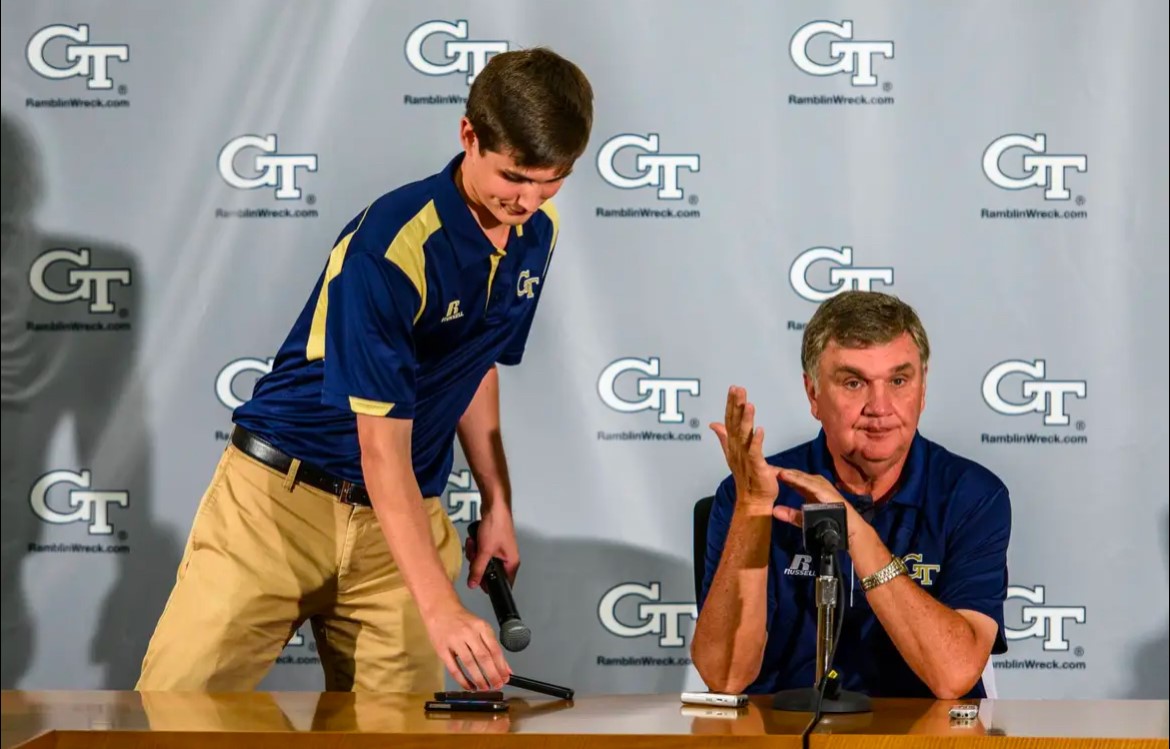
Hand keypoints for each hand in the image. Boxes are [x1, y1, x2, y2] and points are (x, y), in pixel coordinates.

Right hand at [423, 601, 511, 690]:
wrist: (440, 609)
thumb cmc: (463, 621)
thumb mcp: (481, 629)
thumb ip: (493, 648)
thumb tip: (506, 668)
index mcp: (481, 627)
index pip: (494, 649)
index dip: (501, 666)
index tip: (506, 678)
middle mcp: (469, 633)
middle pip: (483, 657)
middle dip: (492, 674)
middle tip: (497, 685)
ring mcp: (454, 641)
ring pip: (469, 663)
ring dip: (479, 678)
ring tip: (485, 688)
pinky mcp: (442, 649)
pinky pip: (453, 668)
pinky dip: (462, 680)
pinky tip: (469, 686)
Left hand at [466, 508, 519, 587]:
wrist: (494, 506)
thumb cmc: (496, 526)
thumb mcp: (484, 551)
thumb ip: (478, 569)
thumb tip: (472, 585)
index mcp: (511, 563)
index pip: (503, 583)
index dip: (489, 585)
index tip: (477, 581)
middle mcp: (507, 558)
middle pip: (489, 572)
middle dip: (477, 564)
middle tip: (475, 555)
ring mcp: (499, 550)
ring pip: (482, 561)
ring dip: (474, 553)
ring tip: (474, 543)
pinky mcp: (492, 543)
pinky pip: (481, 551)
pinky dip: (475, 546)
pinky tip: (473, 539)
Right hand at [710, 386, 782, 506]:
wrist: (753, 499)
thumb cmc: (746, 476)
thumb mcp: (733, 452)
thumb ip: (724, 436)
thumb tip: (713, 424)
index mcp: (733, 444)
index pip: (730, 420)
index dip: (731, 404)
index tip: (733, 389)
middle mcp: (737, 448)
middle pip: (735, 423)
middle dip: (736, 405)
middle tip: (738, 389)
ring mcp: (745, 457)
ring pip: (744, 435)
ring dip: (746, 419)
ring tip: (748, 405)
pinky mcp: (756, 466)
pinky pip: (755, 452)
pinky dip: (756, 441)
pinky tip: (760, 430)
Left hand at [772, 468, 867, 543]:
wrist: (849, 529)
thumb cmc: (829, 522)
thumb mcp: (804, 519)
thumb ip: (790, 514)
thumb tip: (774, 510)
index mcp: (812, 490)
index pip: (795, 480)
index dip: (782, 475)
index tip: (768, 472)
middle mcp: (817, 485)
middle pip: (798, 476)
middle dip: (784, 471)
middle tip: (768, 466)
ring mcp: (823, 487)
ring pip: (803, 478)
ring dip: (790, 474)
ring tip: (776, 471)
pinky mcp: (827, 492)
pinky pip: (810, 484)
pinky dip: (798, 480)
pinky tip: (787, 476)